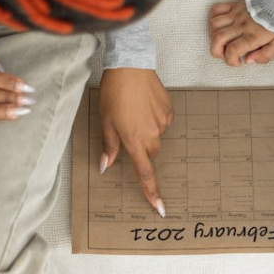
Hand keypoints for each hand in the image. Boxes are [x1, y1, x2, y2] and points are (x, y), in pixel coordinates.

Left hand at [99, 67, 172, 216]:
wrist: (130, 66)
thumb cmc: (113, 93)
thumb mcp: (105, 121)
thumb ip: (109, 146)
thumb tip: (106, 166)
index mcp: (134, 140)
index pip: (145, 173)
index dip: (152, 192)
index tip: (161, 208)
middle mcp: (151, 134)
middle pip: (150, 153)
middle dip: (141, 146)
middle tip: (127, 128)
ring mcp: (162, 122)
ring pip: (156, 136)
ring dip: (147, 130)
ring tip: (135, 110)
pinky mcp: (169, 110)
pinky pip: (163, 122)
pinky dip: (154, 118)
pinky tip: (144, 104)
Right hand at [209, 1, 273, 66]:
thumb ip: (265, 56)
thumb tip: (248, 60)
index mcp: (252, 36)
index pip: (232, 50)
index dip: (230, 60)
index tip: (238, 62)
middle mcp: (241, 25)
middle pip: (217, 39)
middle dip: (216, 52)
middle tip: (225, 54)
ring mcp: (236, 14)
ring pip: (214, 25)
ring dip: (213, 36)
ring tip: (223, 41)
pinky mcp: (234, 6)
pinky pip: (216, 9)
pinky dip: (212, 18)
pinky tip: (219, 26)